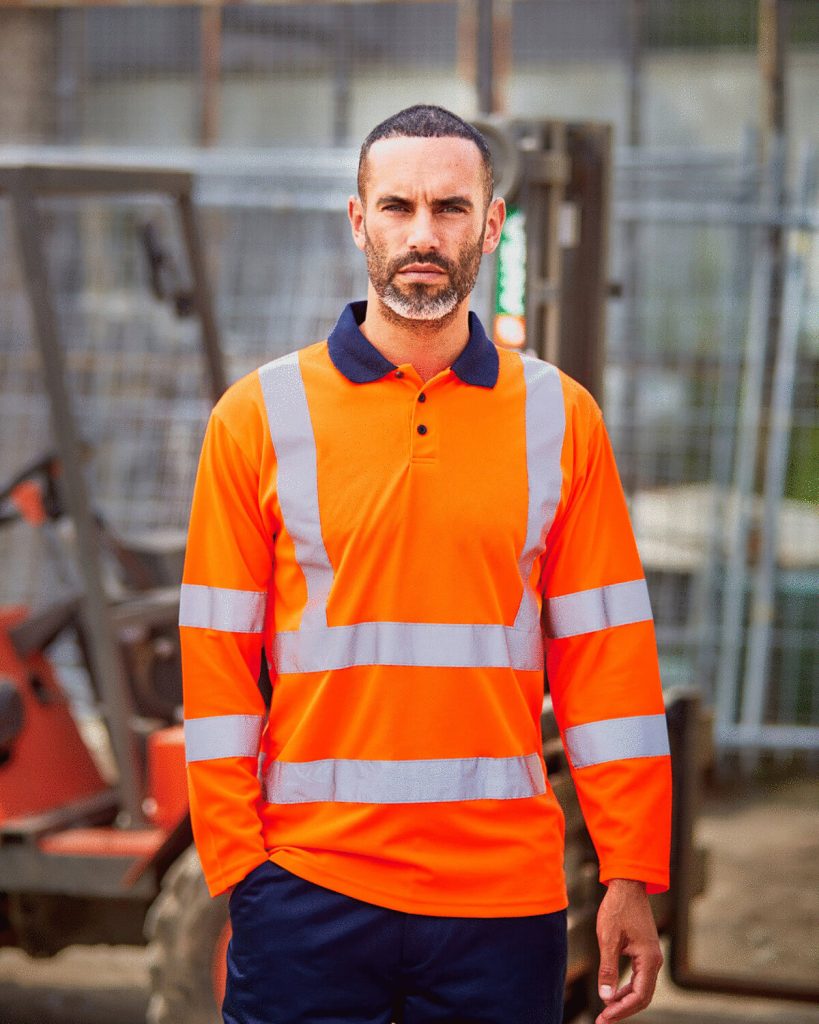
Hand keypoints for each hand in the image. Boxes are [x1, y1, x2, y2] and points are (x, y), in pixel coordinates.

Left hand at [595, 878, 662, 1022]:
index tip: (604, 1018)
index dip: (621, 1010)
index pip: (639, 996)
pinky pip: (639, 978)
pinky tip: (613, 994)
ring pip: (641, 988)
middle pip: (642, 997)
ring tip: (606, 1011)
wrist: (627, 885)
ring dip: (624, 1001)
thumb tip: (606, 998)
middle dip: (623, 1010)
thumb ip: (608, 970)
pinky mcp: (645, 952)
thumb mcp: (608, 939)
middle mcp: (654, 961)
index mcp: (648, 959)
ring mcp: (651, 956)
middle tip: (603, 1020)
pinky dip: (626, 989)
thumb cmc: (617, 908)